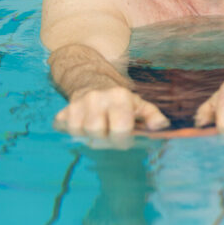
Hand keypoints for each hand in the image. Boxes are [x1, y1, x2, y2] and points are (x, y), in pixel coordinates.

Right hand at [54, 87, 168, 135]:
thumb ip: (153, 116)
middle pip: (96, 132)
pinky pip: (64, 130)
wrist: (93, 84)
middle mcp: (96, 97)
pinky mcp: (62, 112)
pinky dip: (74, 132)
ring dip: (89, 136)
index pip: (120, 128)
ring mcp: (77, 104)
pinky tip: (83, 124)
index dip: (123, 140)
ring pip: (79, 132)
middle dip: (105, 139)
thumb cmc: (121, 101)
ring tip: (98, 127)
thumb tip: (161, 126)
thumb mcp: (140, 105)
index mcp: (119, 96)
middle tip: (110, 133)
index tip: (126, 139)